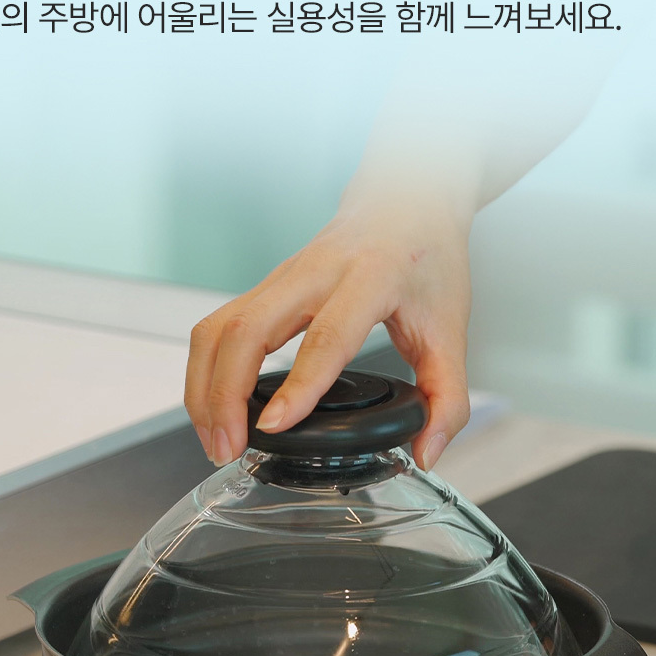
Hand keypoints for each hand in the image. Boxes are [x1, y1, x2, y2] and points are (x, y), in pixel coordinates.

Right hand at [184, 193, 472, 472]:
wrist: (405, 203)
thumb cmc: (427, 258)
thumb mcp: (451, 329)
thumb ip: (448, 397)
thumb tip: (427, 452)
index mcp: (370, 278)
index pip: (326, 336)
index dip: (297, 385)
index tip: (274, 426)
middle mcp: (315, 272)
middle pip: (247, 329)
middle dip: (224, 395)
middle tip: (229, 448)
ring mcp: (281, 276)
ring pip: (218, 327)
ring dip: (204, 387)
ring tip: (216, 439)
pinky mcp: (264, 287)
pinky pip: (218, 328)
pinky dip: (206, 372)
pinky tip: (214, 408)